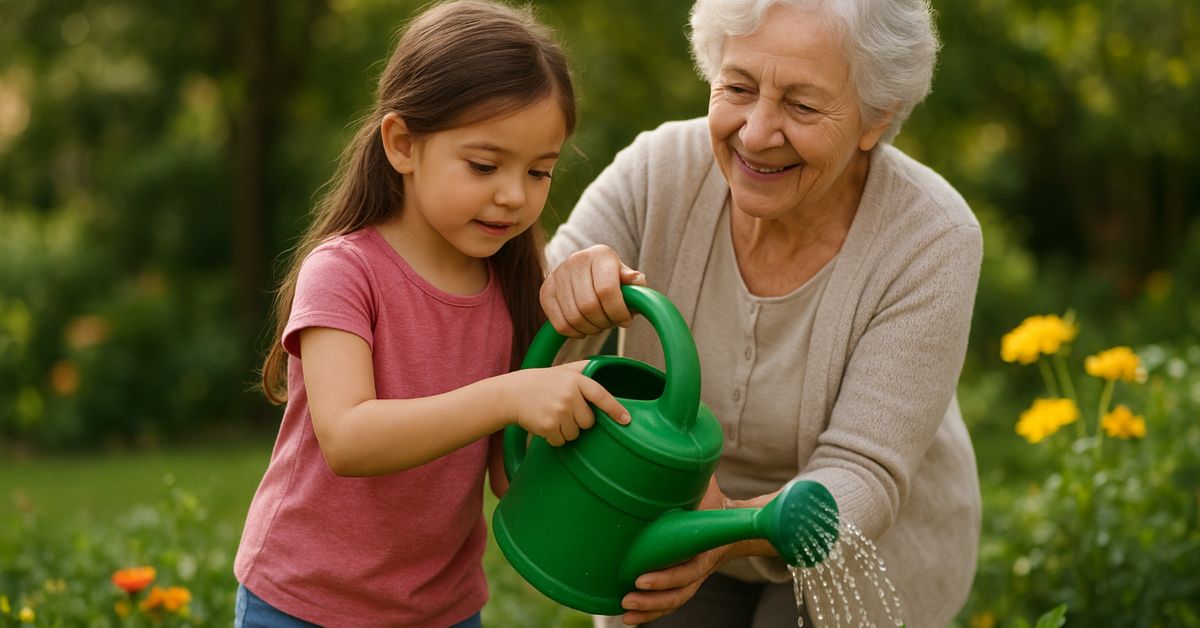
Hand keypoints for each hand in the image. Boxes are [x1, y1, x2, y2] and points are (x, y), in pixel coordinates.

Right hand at [501, 360, 630, 445]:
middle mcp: (569, 395)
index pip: (601, 395)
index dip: (615, 409)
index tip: (626, 420)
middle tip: (563, 410)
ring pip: (575, 433)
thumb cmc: (539, 382)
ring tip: (552, 415)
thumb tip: (605, 366)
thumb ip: (583, 368)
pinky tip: (544, 424)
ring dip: (566, 430)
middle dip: (579, 420)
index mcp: (575, 379)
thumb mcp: (562, 370)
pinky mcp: (548, 426)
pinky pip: (561, 440)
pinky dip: (554, 437)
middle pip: (589, 421)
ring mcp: (558, 411)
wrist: (510, 394)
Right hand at [541, 245, 646, 338]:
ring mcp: (557, 275)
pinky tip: (584, 328)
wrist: (588, 273)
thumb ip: (635, 282)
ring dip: (590, 329)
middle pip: (589, 307)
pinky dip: (575, 332)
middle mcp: (576, 260)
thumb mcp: (627, 278)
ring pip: (574, 318)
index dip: (618, 312)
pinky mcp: (545, 291)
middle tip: (611, 323)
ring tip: (599, 324)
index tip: (626, 320)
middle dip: (604, 322)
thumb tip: (637, 280)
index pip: (607, 291)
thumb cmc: (613, 279)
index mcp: (600, 254)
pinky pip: (560, 324)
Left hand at [619, 477, 739, 623]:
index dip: (667, 575)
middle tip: (629, 596)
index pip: (688, 565)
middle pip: (680, 589)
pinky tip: (630, 619)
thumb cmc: (712, 500)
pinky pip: (670, 602)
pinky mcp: (683, 580)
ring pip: (675, 599)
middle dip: (653, 597)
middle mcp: (699, 564)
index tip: (641, 578)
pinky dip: (652, 612)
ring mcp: (692, 575)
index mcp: (705, 543)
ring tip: (625, 612)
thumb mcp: (703, 484)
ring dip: (651, 609)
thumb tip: (673, 437)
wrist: (732, 522)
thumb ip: (687, 471)